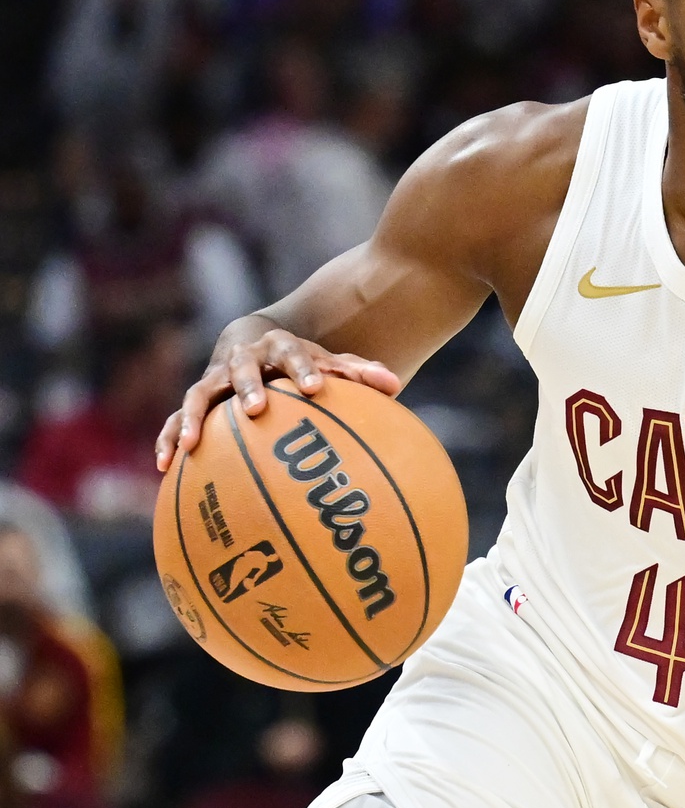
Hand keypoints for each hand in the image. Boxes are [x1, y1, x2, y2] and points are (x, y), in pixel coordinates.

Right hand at [156, 322, 400, 471]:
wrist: (252, 340)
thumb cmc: (301, 362)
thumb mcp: (329, 364)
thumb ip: (359, 374)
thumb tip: (394, 385)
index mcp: (278, 348)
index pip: (293, 354)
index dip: (305, 369)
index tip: (317, 388)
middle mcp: (241, 360)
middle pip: (241, 370)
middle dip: (248, 388)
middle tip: (256, 409)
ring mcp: (213, 380)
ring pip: (198, 395)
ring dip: (193, 418)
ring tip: (191, 445)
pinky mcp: (196, 402)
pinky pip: (175, 420)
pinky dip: (168, 439)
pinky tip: (165, 467)